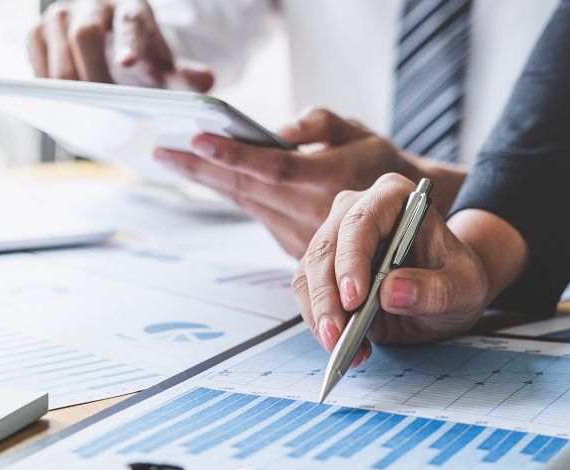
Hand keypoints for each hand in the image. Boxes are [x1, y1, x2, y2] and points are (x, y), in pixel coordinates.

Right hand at [27, 0, 213, 91]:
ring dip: (64, 85)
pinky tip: (59, 107)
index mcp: (132, 10)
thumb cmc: (141, 60)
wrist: (112, 50)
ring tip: (78, 115)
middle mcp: (94, 6)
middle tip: (99, 109)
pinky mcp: (38, 32)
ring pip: (54, 46)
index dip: (129, 42)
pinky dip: (46, 86)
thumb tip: (207, 81)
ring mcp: (61, 16)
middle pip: (84, 35)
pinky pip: (35, 60)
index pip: (132, 23)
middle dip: (90, 74)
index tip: (128, 63)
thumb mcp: (166, 69)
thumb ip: (186, 77)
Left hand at [153, 107, 463, 257]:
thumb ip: (323, 124)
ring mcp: (299, 232)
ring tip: (171, 158)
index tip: (197, 138)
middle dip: (201, 168)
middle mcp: (309, 211)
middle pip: (245, 187)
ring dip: (207, 181)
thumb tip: (285, 127)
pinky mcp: (294, 245)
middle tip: (162, 149)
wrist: (408, 225)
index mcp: (328, 181)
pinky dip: (229, 193)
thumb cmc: (382, 167)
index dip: (233, 154)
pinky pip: (255, 215)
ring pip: (245, 202)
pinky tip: (207, 177)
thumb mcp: (364, 134)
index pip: (272, 167)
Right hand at [292, 174, 526, 365]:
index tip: (354, 299)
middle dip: (326, 297)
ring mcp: (336, 238)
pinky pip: (309, 294)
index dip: (351, 259)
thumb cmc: (458, 278)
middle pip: (325, 248)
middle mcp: (357, 211)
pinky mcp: (325, 268)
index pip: (360, 221)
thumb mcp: (464, 288)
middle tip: (337, 337)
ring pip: (308, 273)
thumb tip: (392, 292)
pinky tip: (348, 347)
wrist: (448, 290)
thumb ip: (436, 290)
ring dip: (320, 315)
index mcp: (394, 198)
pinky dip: (321, 323)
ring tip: (343, 349)